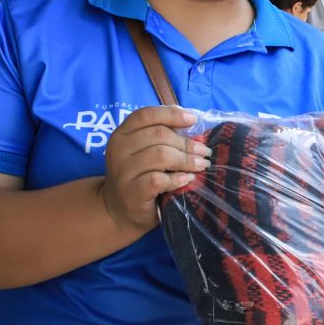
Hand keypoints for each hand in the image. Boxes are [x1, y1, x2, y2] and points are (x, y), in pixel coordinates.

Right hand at [99, 105, 210, 235]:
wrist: (120, 210)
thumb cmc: (140, 176)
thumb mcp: (145, 151)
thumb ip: (162, 135)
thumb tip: (190, 121)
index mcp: (123, 133)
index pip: (146, 115)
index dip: (171, 114)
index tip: (193, 119)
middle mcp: (119, 149)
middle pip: (158, 134)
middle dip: (186, 142)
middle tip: (204, 151)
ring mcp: (123, 171)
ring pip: (160, 155)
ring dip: (186, 160)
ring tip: (201, 165)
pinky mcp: (131, 192)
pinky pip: (158, 180)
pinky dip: (176, 178)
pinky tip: (187, 179)